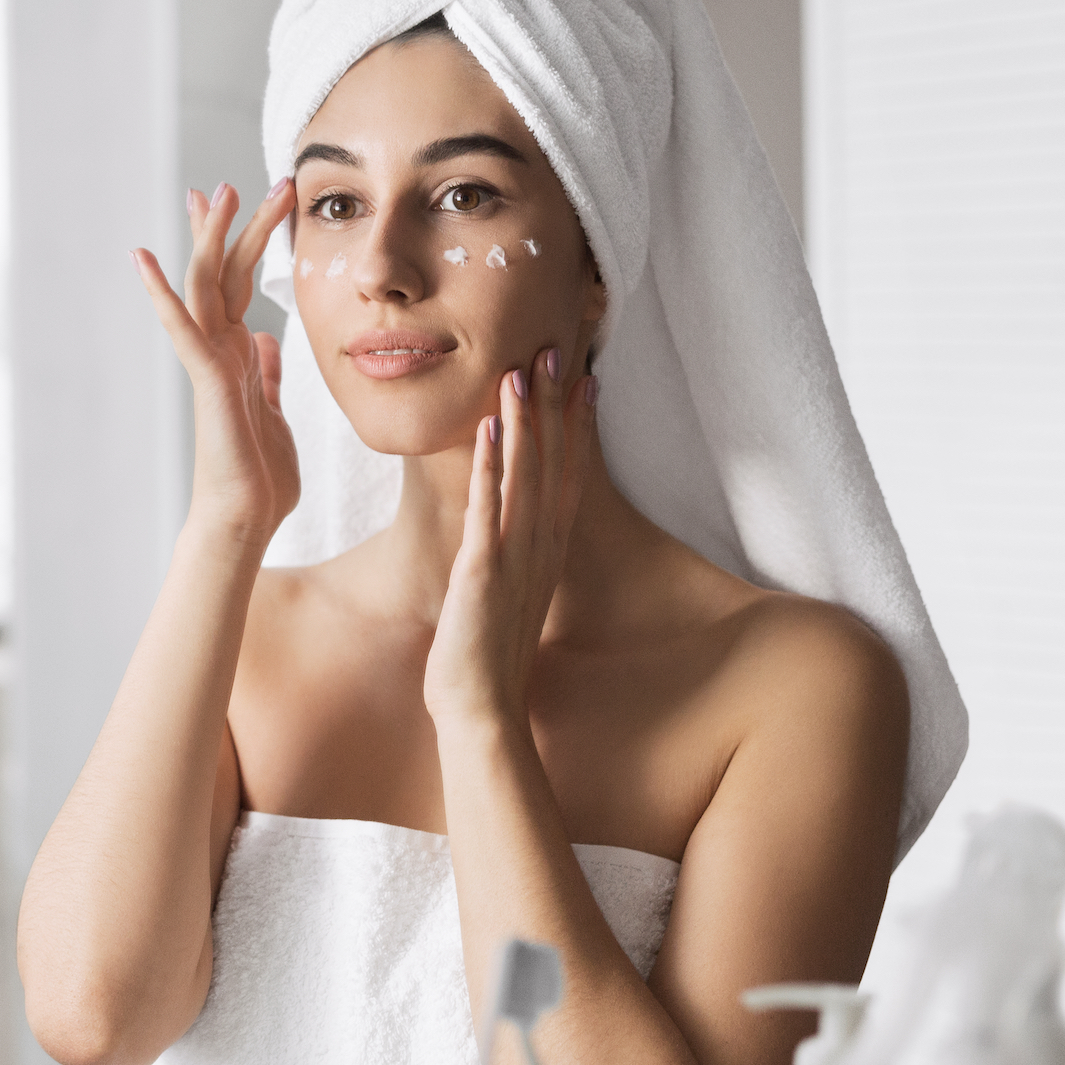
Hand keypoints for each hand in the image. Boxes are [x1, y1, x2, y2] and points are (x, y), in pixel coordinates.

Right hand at [133, 180, 300, 544]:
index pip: (234, 285)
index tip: (241, 201)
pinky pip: (182, 328)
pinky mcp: (205, 379)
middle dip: (229, 226)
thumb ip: (266, 374)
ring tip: (218, 193)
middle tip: (235, 180)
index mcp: (234, 354)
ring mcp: (208, 362)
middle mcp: (217, 351)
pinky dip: (163, 293)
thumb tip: (265, 342)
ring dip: (211, 239)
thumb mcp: (274, 411)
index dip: (238, 242)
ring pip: (205, 287)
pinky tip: (144, 258)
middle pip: (220, 274)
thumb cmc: (259, 477)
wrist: (246, 519)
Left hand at [424, 350, 597, 720]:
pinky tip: (487, 431)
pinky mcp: (483, 573)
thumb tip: (504, 542)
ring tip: (519, 370)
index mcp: (545, 554)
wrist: (482, 713)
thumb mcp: (505, 600)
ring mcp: (514, 559)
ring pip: (524, 476)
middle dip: (553, 406)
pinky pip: (488, 510)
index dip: (576, 427)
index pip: (567, 477)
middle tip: (555, 350)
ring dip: (523, 422)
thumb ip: (510, 564)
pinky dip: (489, 469)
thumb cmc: (487, 662)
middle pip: (553, 464)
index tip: (583, 380)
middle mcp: (539, 549)